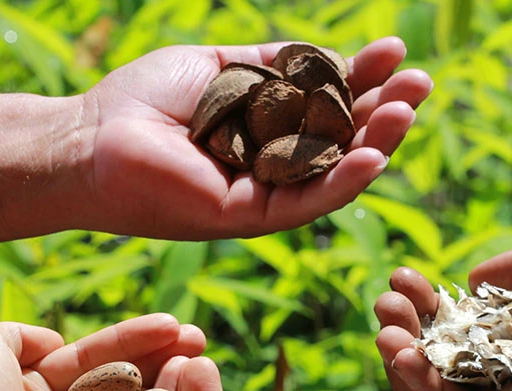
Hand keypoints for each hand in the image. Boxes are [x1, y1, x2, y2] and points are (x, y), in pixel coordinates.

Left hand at [82, 36, 432, 238]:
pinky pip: (304, 203)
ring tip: (408, 111)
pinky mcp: (247, 218)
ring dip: (375, 144)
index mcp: (269, 129)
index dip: (364, 80)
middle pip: (341, 142)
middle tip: (420, 84)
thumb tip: (332, 55)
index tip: (395, 51)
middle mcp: (273, 166)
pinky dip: (341, 181)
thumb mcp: (226, 67)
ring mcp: (263, 195)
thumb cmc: (147, 99)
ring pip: (332, 175)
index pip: (329, 107)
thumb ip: (277, 65)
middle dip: (382, 112)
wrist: (90, 137)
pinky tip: (374, 155)